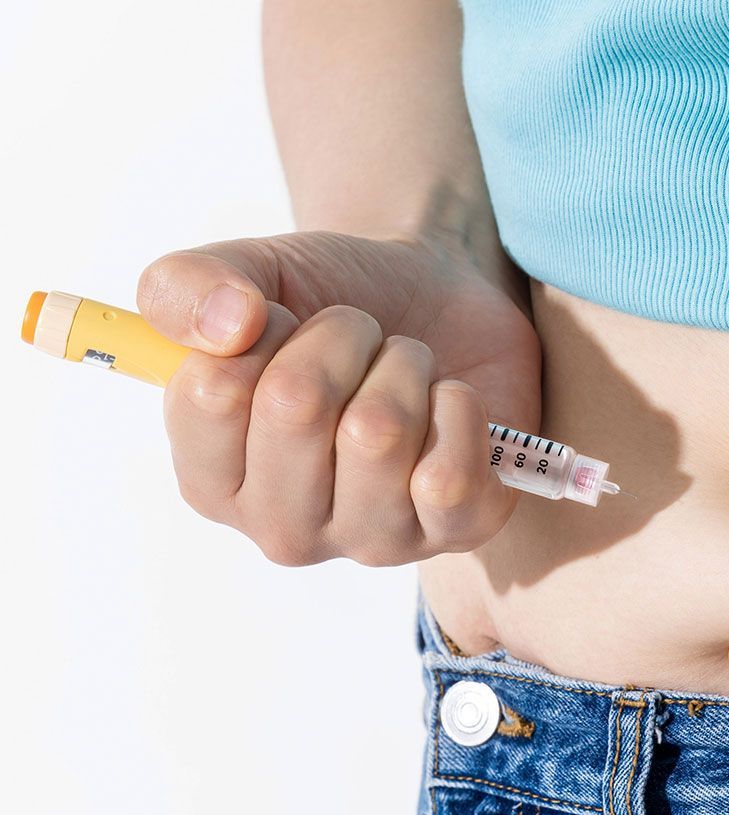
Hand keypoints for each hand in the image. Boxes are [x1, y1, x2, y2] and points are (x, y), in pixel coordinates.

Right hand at [137, 229, 540, 565]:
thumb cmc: (335, 303)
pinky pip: (448, 475)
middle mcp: (283, 528)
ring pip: (377, 431)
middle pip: (295, 405)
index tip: (289, 325)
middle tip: (361, 340)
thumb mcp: (249, 274)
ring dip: (404, 366)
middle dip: (340, 338)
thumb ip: (184, 287)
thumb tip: (227, 323)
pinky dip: (457, 407)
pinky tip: (449, 403)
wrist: (445, 304)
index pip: (212, 392)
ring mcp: (369, 541)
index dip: (263, 329)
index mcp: (212, 482)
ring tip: (407, 369)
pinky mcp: (453, 533)